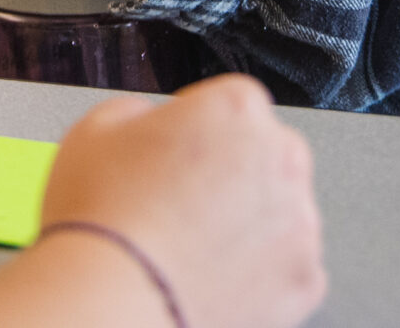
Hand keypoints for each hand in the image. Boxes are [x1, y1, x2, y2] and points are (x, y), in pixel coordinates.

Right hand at [36, 77, 325, 327]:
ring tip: (188, 242)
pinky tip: (208, 271)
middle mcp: (280, 159)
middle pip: (265, 152)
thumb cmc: (105, 219)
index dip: (196, 127)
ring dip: (246, 220)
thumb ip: (137, 111)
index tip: (174, 150)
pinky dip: (257, 269)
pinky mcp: (305, 279)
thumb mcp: (94, 129)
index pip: (231, 101)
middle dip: (230, 171)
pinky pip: (286, 264)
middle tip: (180, 198)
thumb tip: (147, 122)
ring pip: (277, 210)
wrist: (115, 297)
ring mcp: (299, 223)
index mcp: (236, 107)